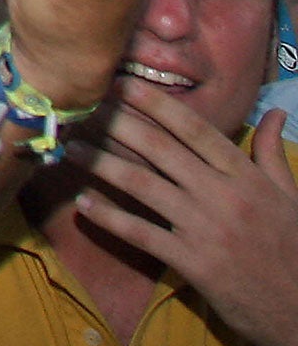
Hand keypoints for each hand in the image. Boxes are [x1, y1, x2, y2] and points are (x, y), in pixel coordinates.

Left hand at [69, 88, 297, 345]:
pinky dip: (110, 218)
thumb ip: (273, 153)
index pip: (193, 129)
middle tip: (83, 107)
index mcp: (245, 175)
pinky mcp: (193, 262)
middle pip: (159, 148)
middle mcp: (223, 195)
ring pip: (143, 185)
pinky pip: (142, 233)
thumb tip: (276, 112)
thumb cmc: (294, 248)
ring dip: (101, 164)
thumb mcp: (291, 196)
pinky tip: (84, 205)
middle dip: (117, 123)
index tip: (121, 83)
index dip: (155, 103)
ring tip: (70, 150)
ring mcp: (206, 228)